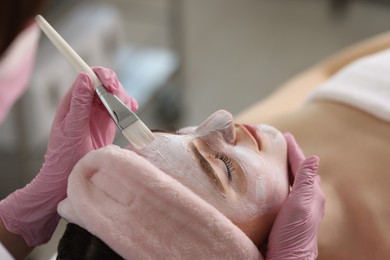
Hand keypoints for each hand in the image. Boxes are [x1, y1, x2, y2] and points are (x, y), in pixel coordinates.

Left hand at [0, 67, 137, 245]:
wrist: (67, 179)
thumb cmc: (64, 158)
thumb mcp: (71, 130)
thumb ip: (78, 104)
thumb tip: (85, 78)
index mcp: (72, 102)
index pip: (87, 77)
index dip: (101, 76)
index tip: (111, 85)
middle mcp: (85, 105)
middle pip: (104, 84)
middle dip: (116, 88)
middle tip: (122, 102)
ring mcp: (97, 114)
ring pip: (114, 96)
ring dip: (123, 98)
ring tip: (128, 110)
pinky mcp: (107, 124)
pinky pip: (119, 109)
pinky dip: (128, 108)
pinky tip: (132, 111)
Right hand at [266, 133, 324, 259]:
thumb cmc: (293, 234)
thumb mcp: (301, 205)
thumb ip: (307, 182)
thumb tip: (315, 158)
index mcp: (313, 194)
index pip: (303, 166)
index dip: (295, 150)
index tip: (286, 135)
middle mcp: (308, 200)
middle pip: (299, 172)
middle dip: (291, 157)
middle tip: (280, 145)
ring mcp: (298, 208)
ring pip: (292, 182)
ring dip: (285, 169)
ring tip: (275, 159)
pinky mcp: (287, 216)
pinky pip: (285, 192)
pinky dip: (280, 182)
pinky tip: (271, 184)